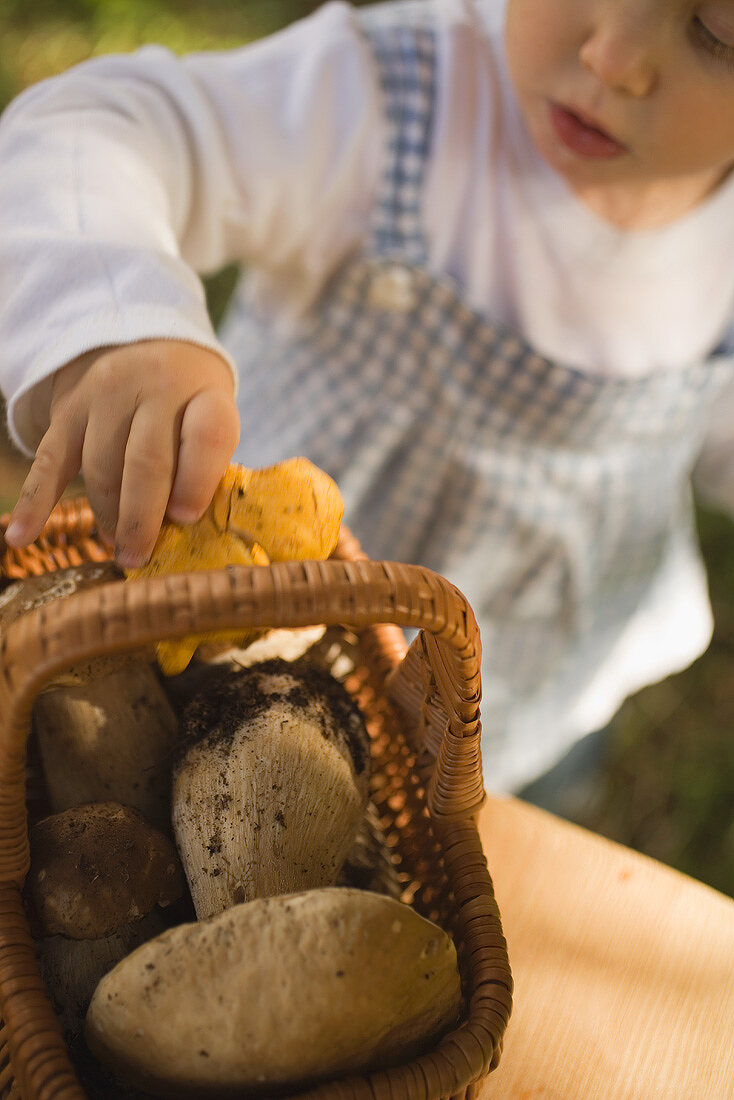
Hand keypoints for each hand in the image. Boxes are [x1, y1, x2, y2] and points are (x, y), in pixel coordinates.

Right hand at [4, 340, 239, 566]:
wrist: (150, 345)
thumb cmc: (192, 404)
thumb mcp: (216, 422)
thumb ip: (205, 468)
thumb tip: (177, 533)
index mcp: (206, 393)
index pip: (205, 437)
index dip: (197, 482)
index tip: (186, 520)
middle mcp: (156, 385)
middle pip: (145, 460)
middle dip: (141, 519)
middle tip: (140, 556)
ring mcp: (107, 394)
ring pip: (100, 466)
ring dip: (108, 516)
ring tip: (119, 548)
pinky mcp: (69, 409)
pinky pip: (50, 460)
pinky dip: (34, 502)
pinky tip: (21, 536)